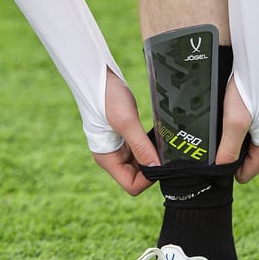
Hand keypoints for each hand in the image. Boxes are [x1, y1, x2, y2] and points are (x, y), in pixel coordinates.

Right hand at [92, 70, 159, 194]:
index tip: (159, 160)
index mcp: (107, 159)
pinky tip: (154, 134)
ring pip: (141, 163)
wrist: (96, 74)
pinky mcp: (123, 136)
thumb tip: (157, 169)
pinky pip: (140, 149)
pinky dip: (149, 145)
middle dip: (152, 166)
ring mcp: (118, 147)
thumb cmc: (105, 96)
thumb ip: (141, 146)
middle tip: (161, 149)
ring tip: (157, 139)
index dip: (148, 178)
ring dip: (151, 155)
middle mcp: (111, 157)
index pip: (131, 185)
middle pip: (137, 177)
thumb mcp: (126, 121)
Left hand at [215, 78, 258, 182]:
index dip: (233, 171)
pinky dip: (256, 137)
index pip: (251, 173)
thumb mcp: (233, 122)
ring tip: (233, 138)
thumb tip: (221, 168)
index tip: (220, 163)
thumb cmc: (249, 91)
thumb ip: (228, 148)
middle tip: (226, 151)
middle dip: (245, 164)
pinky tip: (242, 125)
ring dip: (251, 151)